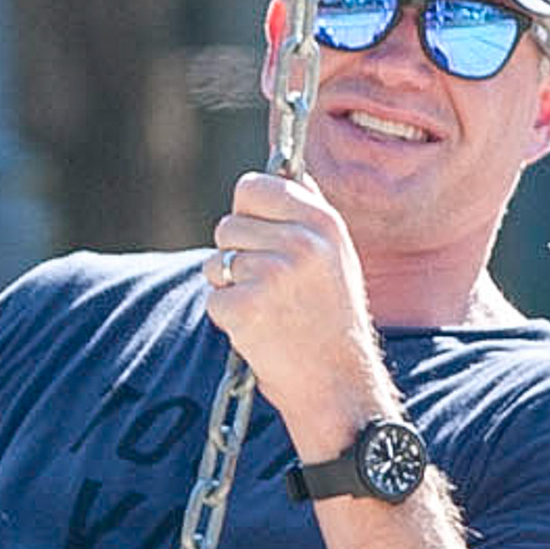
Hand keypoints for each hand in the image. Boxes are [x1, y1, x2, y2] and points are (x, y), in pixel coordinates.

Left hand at [202, 169, 391, 450]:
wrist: (336, 381)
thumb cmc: (330, 317)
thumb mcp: (335, 253)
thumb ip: (305, 211)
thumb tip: (282, 167)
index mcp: (322, 221)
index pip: (252, 186)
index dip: (247, 212)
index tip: (261, 236)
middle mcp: (299, 242)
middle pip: (227, 224)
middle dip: (236, 254)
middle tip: (270, 286)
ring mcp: (272, 274)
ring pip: (216, 261)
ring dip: (229, 286)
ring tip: (268, 308)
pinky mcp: (245, 307)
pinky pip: (213, 297)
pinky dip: (227, 316)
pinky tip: (259, 330)